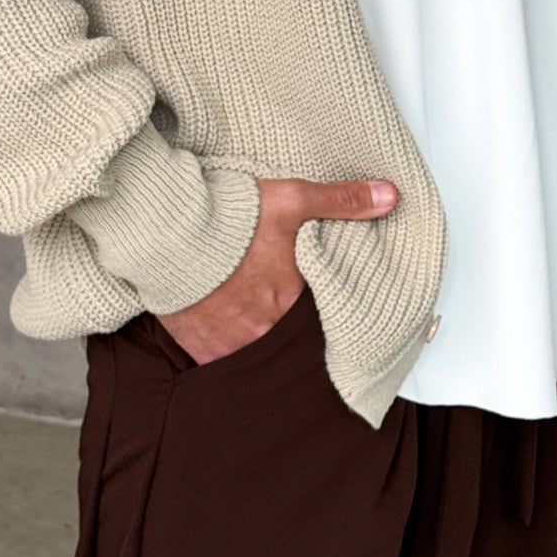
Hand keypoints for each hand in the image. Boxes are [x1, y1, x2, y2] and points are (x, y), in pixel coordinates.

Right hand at [152, 174, 398, 365]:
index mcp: (293, 300)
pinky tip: (227, 327)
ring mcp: (232, 345)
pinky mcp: (202, 350)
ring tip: (253, 317)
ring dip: (259, 336)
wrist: (167, 234)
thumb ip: (342, 201)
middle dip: (289, 324)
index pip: (320, 314)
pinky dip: (228, 347)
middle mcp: (266, 330)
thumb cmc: (229, 217)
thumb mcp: (292, 199)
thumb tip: (390, 197)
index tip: (312, 295)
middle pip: (288, 336)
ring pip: (258, 350)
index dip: (318, 304)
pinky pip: (223, 359)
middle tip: (279, 306)